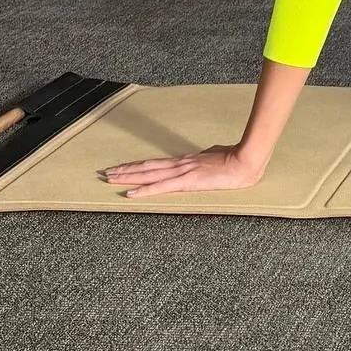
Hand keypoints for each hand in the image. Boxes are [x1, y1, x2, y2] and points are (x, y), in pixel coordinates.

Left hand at [104, 143, 266, 198]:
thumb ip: (202, 160)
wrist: (245, 161)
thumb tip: (198, 161)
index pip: (155, 164)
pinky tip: (131, 194)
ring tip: (111, 179)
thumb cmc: (233, 159)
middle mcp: (179, 164)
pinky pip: (161, 187)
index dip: (137, 166)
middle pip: (146, 167)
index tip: (121, 167)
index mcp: (185, 161)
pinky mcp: (187, 181)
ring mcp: (182, 172)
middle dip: (125, 171)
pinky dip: (144, 190)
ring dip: (128, 177)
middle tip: (106, 173)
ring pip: (148, 174)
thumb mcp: (213, 156)